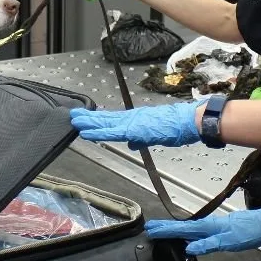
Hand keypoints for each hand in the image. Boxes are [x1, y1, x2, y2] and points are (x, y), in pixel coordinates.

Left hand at [70, 102, 199, 149]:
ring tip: (75, 121)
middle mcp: (131, 118)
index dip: (98, 120)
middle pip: (105, 118)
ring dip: (89, 123)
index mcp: (135, 119)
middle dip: (88, 118)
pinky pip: (111, 132)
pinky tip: (86, 133)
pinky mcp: (133, 129)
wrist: (187, 122)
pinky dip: (98, 133)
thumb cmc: (176, 127)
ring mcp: (131, 122)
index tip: (86, 118)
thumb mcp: (155, 135)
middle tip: (73, 115)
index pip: (112, 120)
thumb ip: (140, 139)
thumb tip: (131, 144)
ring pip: (105, 123)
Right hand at [145, 204, 260, 254]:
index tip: (151, 229)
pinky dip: (188, 234)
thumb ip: (209, 244)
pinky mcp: (220, 230)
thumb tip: (189, 249)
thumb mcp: (230, 241)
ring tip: (162, 233)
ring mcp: (215, 227)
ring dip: (175, 231)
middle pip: (183, 227)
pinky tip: (188, 239)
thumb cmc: (251, 232)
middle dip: (166, 228)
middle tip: (150, 229)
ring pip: (190, 229)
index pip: (183, 229)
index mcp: (209, 226)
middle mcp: (210, 225)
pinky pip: (198, 232)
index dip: (167, 230)